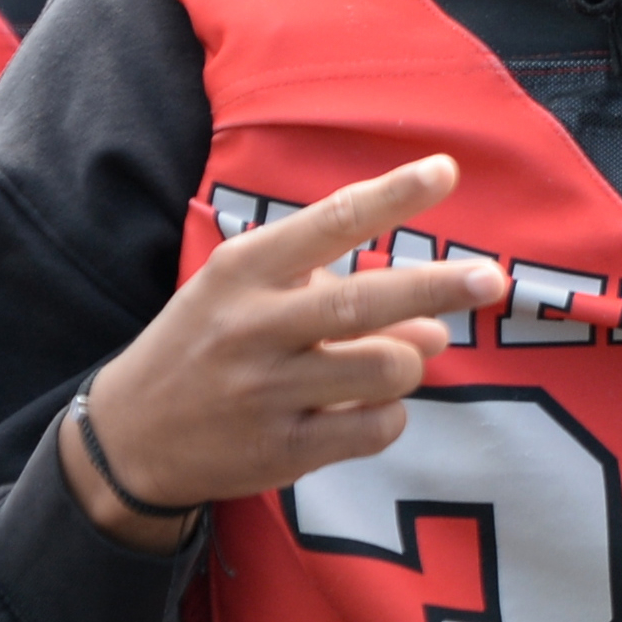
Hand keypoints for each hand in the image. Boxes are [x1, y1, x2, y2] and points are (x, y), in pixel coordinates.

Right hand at [73, 155, 501, 547]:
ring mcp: (268, 391)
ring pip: (386, 369)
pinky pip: (375, 428)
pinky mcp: (282, 450)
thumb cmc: (204, 346)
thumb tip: (437, 325)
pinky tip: (365, 409)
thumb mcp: (250, 298)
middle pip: (368, 301)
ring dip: (408, 363)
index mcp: (246, 270)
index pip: (331, 220)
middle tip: (491, 279)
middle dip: (438, 286)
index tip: (445, 171)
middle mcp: (255, 325)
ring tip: (388, 362)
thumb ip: (336, 295)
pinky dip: (389, 415)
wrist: (130, 434)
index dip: (394, 194)